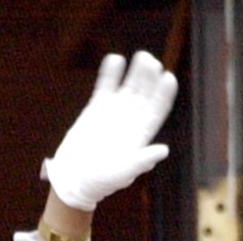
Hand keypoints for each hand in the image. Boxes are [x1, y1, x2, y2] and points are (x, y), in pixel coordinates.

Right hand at [42, 51, 178, 210]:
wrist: (74, 177)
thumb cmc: (100, 181)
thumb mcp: (123, 173)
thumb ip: (142, 160)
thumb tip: (164, 150)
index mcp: (142, 134)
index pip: (158, 109)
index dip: (164, 93)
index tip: (168, 78)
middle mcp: (132, 120)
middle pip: (146, 92)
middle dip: (150, 77)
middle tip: (152, 63)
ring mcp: (115, 111)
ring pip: (130, 85)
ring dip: (136, 71)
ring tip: (142, 57)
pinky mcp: (98, 107)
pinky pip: (106, 85)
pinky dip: (110, 73)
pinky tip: (115, 59)